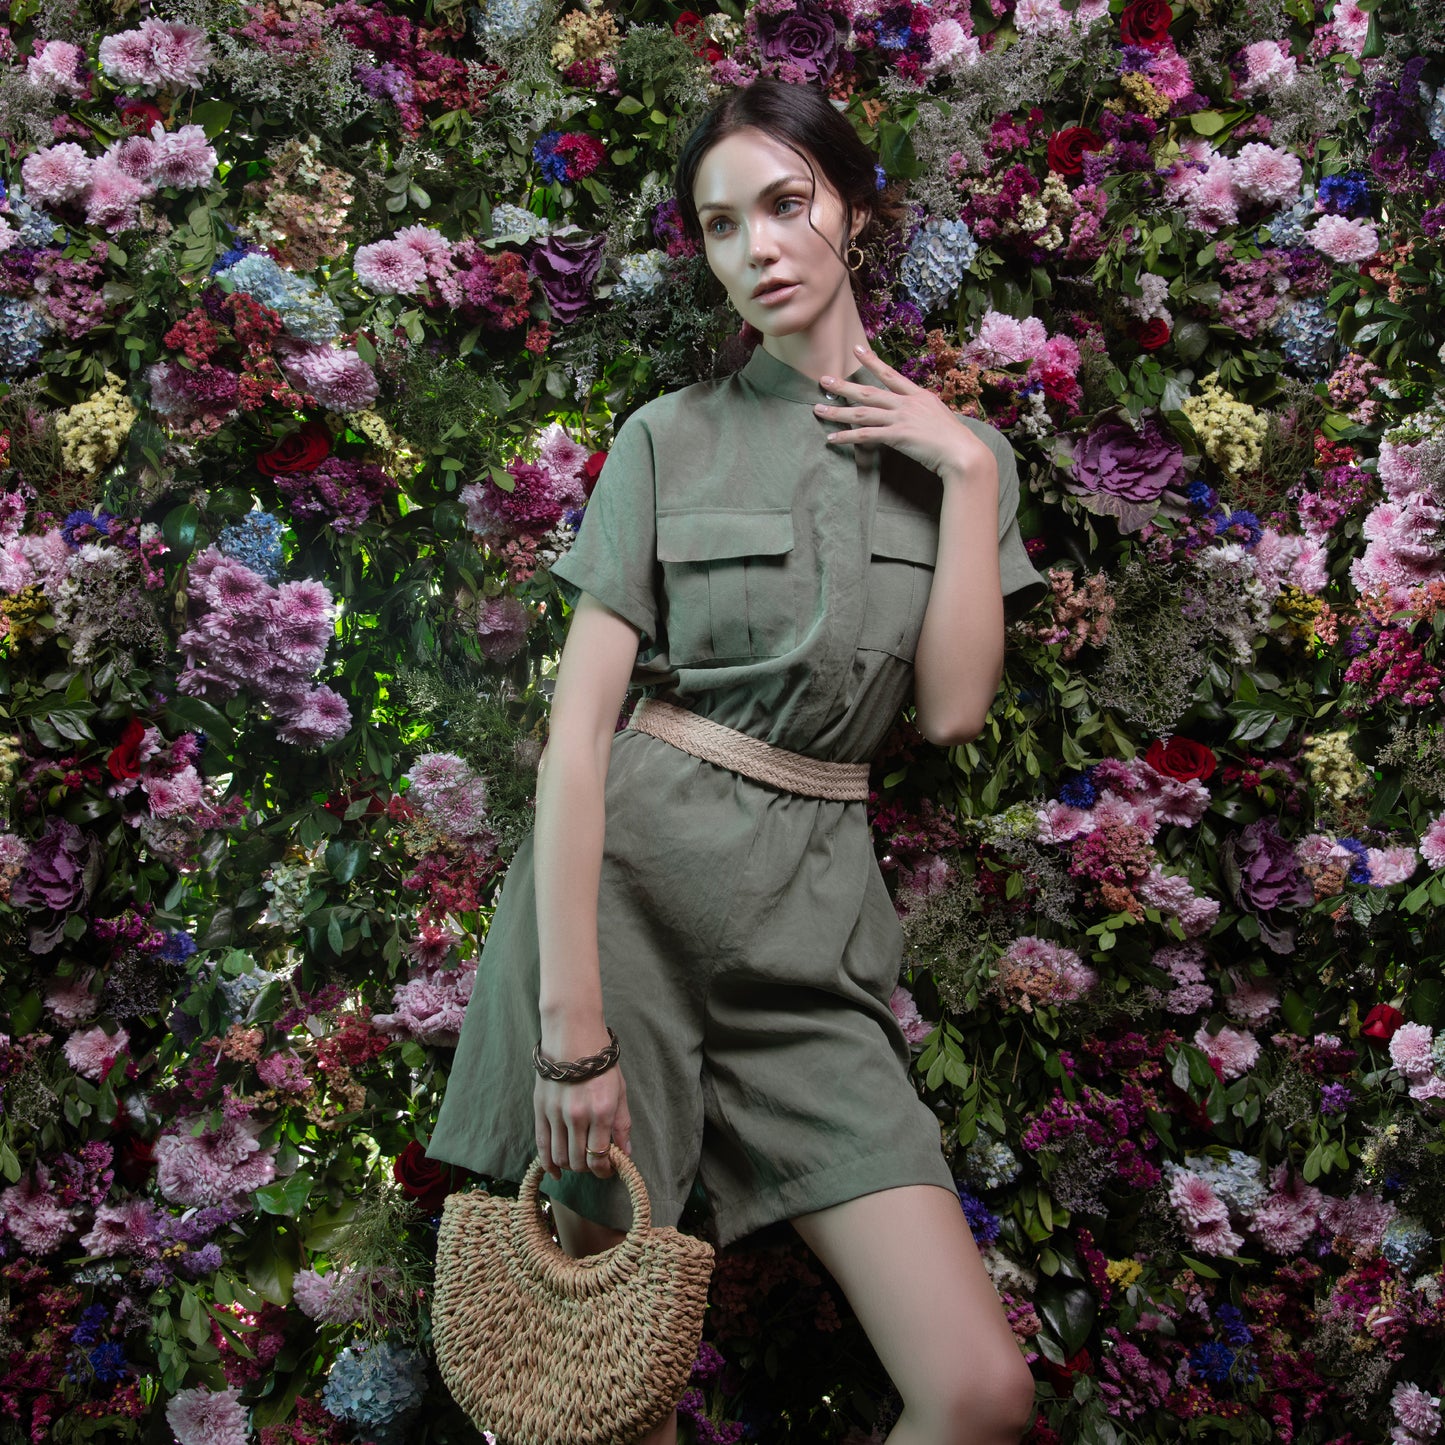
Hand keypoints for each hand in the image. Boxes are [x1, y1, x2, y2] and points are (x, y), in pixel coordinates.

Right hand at [534, 1048, 632, 1181]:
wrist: (572, 1034)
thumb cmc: (600, 1060)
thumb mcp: (619, 1090)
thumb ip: (622, 1123)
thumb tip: (626, 1153)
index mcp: (601, 1111)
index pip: (599, 1156)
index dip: (604, 1170)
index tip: (608, 1170)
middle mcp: (577, 1116)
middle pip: (579, 1161)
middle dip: (589, 1169)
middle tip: (595, 1163)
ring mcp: (555, 1114)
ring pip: (560, 1157)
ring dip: (571, 1166)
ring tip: (579, 1161)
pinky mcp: (539, 1109)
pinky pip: (541, 1145)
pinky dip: (548, 1164)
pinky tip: (556, 1172)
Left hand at [814, 342, 999, 489]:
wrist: (963, 453)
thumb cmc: (955, 440)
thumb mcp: (939, 418)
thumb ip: (924, 413)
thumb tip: (916, 416)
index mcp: (919, 395)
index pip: (891, 375)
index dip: (872, 362)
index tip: (856, 350)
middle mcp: (907, 403)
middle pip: (869, 392)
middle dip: (844, 385)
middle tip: (824, 380)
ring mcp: (901, 418)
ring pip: (862, 412)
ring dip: (838, 411)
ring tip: (818, 409)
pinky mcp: (897, 436)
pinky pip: (865, 435)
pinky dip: (846, 437)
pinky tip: (832, 438)